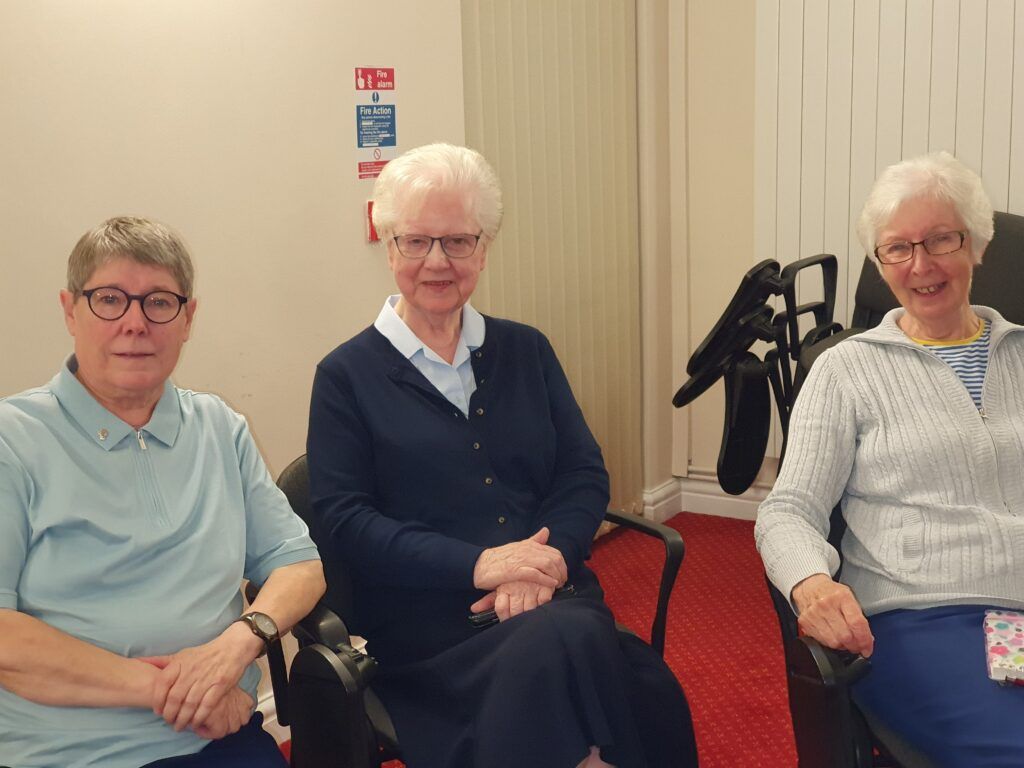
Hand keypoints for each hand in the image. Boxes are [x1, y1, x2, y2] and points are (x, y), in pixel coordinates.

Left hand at [142, 623, 260, 731]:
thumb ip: (161, 661)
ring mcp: (206, 679)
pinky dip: (199, 717)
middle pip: (175, 698)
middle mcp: (191, 671)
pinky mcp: (220, 686)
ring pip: (190, 704)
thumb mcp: (182, 655)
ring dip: (183, 719)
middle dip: (170, 714)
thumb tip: (138, 662)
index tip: (157, 711)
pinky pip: (206, 706)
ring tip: (180, 726)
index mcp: (180, 663)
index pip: (163, 683)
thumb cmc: (204, 654)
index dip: (158, 700)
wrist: (232, 648)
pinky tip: (196, 723)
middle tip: (169, 722)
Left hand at [470, 581, 555, 621]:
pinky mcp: (545, 586)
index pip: (501, 608)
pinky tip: (540, 605)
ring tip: (529, 618)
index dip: (504, 618)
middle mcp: (517, 588)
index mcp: (504, 588)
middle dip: (517, 618)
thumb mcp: (499, 586)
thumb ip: (488, 600)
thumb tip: (473, 609)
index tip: (507, 621)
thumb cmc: (513, 578)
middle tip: (518, 622)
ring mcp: (531, 587)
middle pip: (515, 611)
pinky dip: (542, 605)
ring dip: (529, 615)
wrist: (531, 558)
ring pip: (529, 609)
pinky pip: (543, 601)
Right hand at [473, 527, 567, 590]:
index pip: (554, 552)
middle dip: (562, 570)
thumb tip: (546, 530)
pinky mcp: (515, 571)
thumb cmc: (499, 559)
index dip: (562, 564)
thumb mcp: (518, 546)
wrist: (480, 565)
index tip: (563, 574)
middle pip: (554, 558)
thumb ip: (534, 540)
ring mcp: (522, 560)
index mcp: (529, 544)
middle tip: (563, 581)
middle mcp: (528, 550)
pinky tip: (551, 585)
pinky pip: (536, 574)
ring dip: (557, 575)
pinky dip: (546, 580)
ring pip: (548, 564)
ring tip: (558, 585)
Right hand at [791, 573, 874, 656]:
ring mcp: (814, 614)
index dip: (865, 640)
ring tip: (845, 641)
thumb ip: (858, 617)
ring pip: (833, 642)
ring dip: (842, 646)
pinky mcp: (805, 621)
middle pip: (845, 636)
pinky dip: (829, 643)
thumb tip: (867, 639)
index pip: (857, 623)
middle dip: (854, 646)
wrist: (809, 585)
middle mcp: (826, 605)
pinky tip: (832, 636)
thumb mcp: (849, 597)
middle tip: (857, 646)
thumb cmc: (831, 592)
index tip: (867, 648)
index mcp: (841, 597)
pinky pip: (821, 641)